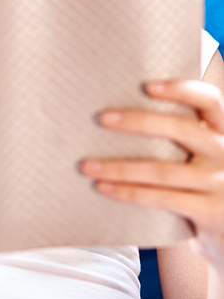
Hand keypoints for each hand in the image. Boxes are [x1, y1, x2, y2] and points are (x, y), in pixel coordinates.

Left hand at [81, 79, 223, 271]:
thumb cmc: (204, 188)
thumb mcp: (203, 159)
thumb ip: (181, 139)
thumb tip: (118, 115)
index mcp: (222, 133)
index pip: (209, 100)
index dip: (181, 90)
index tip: (147, 86)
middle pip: (182, 129)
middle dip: (139, 122)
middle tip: (103, 118)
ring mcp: (221, 183)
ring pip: (162, 170)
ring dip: (120, 167)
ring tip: (88, 165)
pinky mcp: (210, 212)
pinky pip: (161, 198)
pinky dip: (128, 192)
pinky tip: (104, 187)